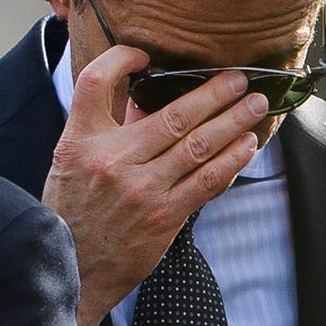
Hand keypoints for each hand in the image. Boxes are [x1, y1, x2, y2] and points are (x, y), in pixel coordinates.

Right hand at [41, 45, 269, 325]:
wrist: (72, 270)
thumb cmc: (71, 213)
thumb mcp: (71, 165)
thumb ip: (105, 131)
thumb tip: (146, 100)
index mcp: (80, 142)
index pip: (95, 83)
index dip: (120, 60)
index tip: (143, 54)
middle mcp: (110, 160)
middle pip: (171, 114)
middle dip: (213, 93)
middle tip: (238, 79)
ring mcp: (140, 189)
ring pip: (197, 145)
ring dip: (233, 121)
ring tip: (254, 105)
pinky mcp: (163, 215)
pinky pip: (207, 180)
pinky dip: (231, 159)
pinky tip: (246, 145)